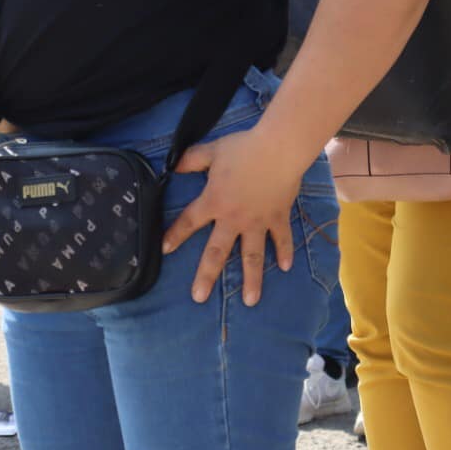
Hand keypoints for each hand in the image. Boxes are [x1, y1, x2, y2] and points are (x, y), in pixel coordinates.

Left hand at [160, 128, 305, 306]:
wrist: (278, 149)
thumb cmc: (243, 149)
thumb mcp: (212, 151)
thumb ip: (191, 160)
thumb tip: (172, 166)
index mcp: (214, 201)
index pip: (189, 221)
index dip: (176, 235)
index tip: (164, 250)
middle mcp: (234, 218)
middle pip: (217, 251)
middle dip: (207, 275)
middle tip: (199, 297)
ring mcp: (258, 222)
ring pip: (253, 256)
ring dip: (252, 279)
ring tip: (249, 301)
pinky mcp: (279, 218)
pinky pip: (282, 239)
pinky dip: (285, 252)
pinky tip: (286, 268)